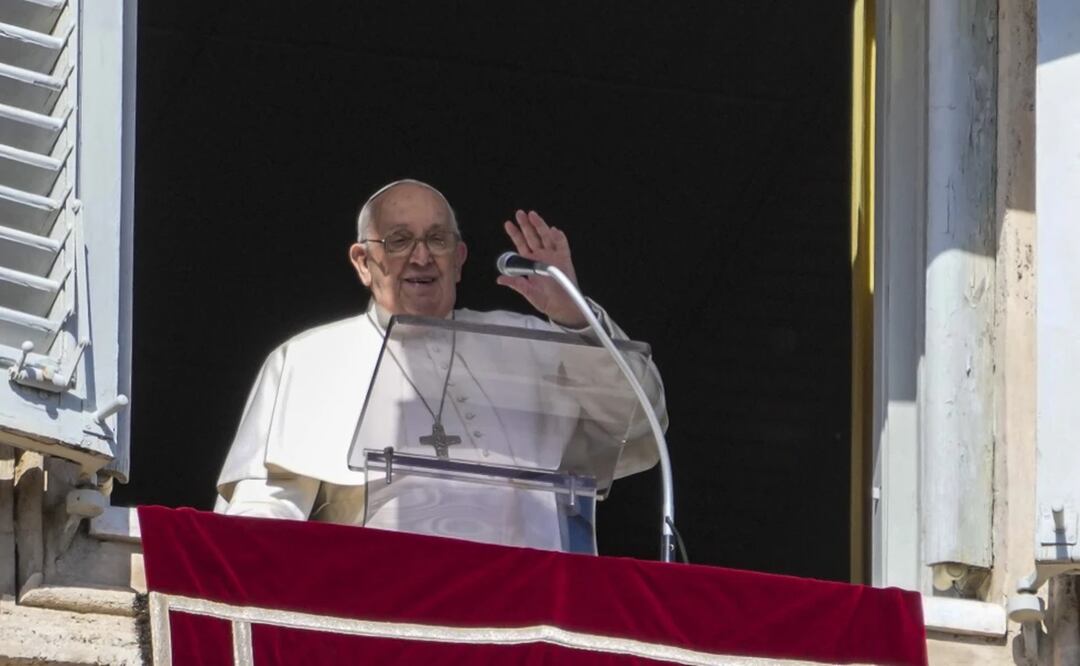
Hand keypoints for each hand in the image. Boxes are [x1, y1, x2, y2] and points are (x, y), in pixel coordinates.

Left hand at [497, 210, 587, 327]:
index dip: (515, 234)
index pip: (521, 244)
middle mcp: (541, 256)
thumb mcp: (528, 292)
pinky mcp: (565, 259)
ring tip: (533, 216)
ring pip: (546, 237)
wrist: (562, 307)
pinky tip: (554, 231)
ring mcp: (553, 256)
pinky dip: (559, 238)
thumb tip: (500, 279)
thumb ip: (516, 284)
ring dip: (540, 226)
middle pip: (533, 237)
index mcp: (530, 262)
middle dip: (526, 225)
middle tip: (520, 214)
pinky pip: (562, 245)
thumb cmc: (545, 300)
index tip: (508, 224)